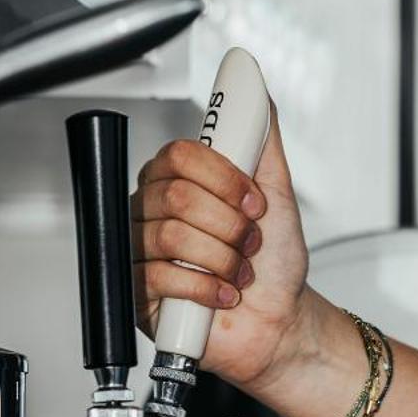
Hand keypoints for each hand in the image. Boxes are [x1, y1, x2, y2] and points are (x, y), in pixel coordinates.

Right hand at [130, 99, 311, 390]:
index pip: (179, 154)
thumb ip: (262, 142)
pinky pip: (163, 277)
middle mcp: (156, 211)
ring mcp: (142, 250)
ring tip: (239, 272)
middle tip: (249, 242)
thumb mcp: (278, 194)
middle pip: (176, 196)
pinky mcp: (138, 291)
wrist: (279, 321)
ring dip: (223, 259)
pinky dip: (208, 288)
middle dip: (229, 224)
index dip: (222, 177)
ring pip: (173, 237)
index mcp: (181, 182)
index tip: (253, 199)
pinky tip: (222, 293)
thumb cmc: (274, 264)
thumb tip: (259, 94)